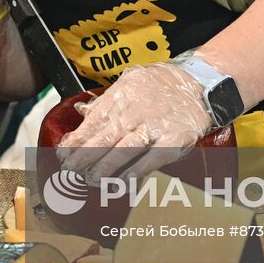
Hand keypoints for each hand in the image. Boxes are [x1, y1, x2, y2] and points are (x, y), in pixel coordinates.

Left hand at [57, 62, 211, 178]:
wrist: (200, 84)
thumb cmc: (161, 85)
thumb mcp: (131, 82)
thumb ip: (108, 100)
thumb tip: (81, 114)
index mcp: (124, 93)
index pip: (95, 119)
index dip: (77, 138)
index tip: (63, 152)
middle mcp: (138, 108)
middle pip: (106, 136)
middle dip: (84, 156)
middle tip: (70, 170)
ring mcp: (157, 124)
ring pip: (125, 149)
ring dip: (105, 167)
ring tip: (91, 179)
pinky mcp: (175, 139)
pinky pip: (151, 159)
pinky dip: (135, 171)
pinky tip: (122, 180)